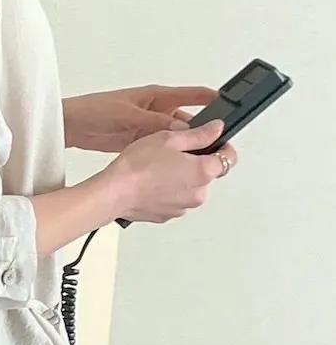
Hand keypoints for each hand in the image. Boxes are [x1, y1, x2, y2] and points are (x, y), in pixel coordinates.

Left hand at [63, 85, 217, 152]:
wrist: (73, 125)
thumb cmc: (95, 109)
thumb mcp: (128, 114)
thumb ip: (154, 122)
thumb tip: (181, 129)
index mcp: (157, 97)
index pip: (192, 96)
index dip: (212, 99)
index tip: (231, 106)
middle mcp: (157, 111)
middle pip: (188, 122)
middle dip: (201, 132)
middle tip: (215, 145)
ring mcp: (150, 127)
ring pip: (176, 138)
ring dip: (184, 147)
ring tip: (197, 159)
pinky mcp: (141, 142)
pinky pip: (162, 149)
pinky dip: (169, 156)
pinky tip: (176, 165)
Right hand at [101, 121, 238, 223]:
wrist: (114, 193)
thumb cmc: (137, 167)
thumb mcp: (170, 138)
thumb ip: (199, 134)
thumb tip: (216, 129)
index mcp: (203, 172)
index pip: (229, 158)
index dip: (222, 146)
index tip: (213, 141)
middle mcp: (198, 193)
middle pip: (208, 173)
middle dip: (195, 162)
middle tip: (172, 152)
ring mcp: (183, 207)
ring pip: (190, 188)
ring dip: (180, 178)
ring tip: (157, 168)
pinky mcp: (168, 215)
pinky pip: (174, 200)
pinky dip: (167, 192)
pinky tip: (151, 182)